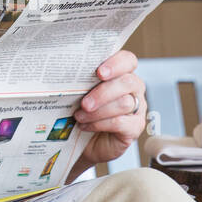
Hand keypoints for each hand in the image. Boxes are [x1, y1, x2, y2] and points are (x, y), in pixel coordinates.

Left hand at [71, 50, 145, 174]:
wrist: (84, 141)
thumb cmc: (83, 112)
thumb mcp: (80, 93)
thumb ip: (80, 81)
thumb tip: (64, 73)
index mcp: (121, 73)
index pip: (128, 60)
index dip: (116, 64)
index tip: (99, 72)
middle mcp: (133, 89)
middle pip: (127, 82)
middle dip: (103, 92)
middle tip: (84, 103)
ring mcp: (137, 108)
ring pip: (124, 103)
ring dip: (98, 111)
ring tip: (79, 116)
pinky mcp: (135, 127)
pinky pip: (121, 122)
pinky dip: (100, 124)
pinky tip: (86, 126)